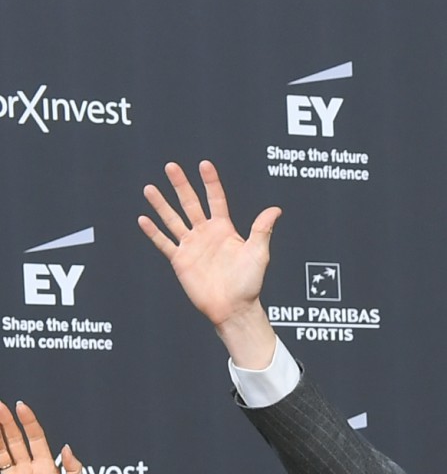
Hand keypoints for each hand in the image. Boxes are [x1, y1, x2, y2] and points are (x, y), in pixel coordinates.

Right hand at [136, 161, 279, 365]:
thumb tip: (276, 209)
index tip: (204, 164)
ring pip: (173, 219)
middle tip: (171, 166)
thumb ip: (262, 231)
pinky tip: (143, 219)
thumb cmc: (250, 283)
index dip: (210, 182)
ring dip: (161, 204)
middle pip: (190, 203)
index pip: (216, 200)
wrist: (234, 309)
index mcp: (224, 229)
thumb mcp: (259, 254)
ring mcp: (191, 246)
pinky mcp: (180, 260)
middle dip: (181, 185)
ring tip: (150, 188)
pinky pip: (164, 243)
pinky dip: (153, 232)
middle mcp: (206, 234)